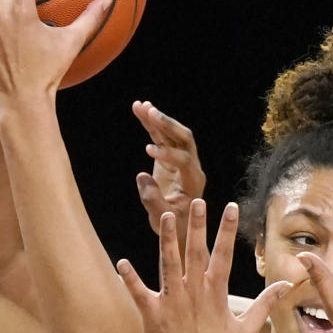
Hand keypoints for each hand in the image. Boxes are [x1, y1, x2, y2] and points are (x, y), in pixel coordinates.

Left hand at [117, 200, 289, 332]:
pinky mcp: (153, 318)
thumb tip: (287, 285)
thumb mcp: (249, 331)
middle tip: (197, 201)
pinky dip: (130, 279)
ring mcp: (173, 305)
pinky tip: (121, 263)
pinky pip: (139, 294)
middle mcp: (195, 295)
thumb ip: (266, 304)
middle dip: (197, 225)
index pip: (224, 255)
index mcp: (217, 295)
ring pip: (168, 265)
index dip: (226, 230)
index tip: (229, 206)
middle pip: (196, 252)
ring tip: (165, 216)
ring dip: (167, 240)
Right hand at [132, 102, 205, 251]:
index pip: (184, 161)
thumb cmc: (174, 226)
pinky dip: (151, 124)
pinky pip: (161, 136)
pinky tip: (139, 108)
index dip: (168, 155)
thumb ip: (153, 201)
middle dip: (168, 125)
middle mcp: (191, 167)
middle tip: (151, 113)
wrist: (180, 227)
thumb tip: (142, 177)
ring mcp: (181, 160)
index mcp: (194, 182)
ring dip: (158, 119)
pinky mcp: (170, 157)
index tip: (149, 152)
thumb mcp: (163, 219)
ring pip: (172, 134)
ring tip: (141, 105)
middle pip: (184, 139)